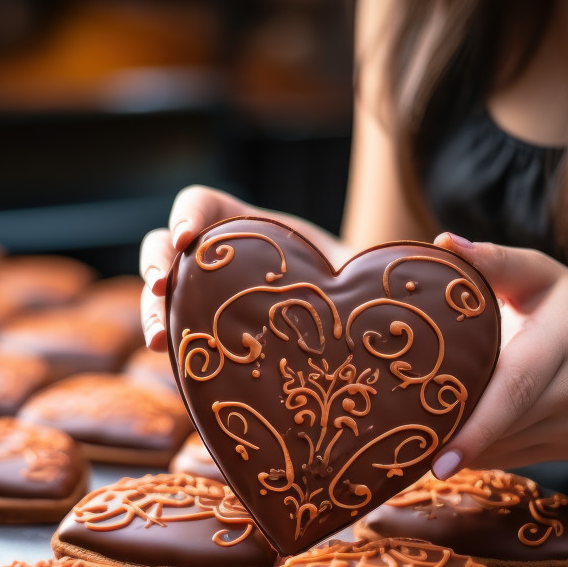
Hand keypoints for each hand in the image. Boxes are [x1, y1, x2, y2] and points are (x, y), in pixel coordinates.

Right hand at [139, 185, 344, 349]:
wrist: (344, 318)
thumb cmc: (346, 282)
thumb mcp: (348, 262)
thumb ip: (358, 257)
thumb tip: (416, 246)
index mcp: (240, 222)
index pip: (198, 202)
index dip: (186, 214)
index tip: (188, 238)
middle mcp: (212, 253)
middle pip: (162, 246)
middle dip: (154, 266)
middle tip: (160, 290)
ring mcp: (200, 291)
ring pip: (159, 290)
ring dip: (152, 311)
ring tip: (159, 341)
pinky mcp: (201, 325)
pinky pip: (175, 328)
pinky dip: (171, 342)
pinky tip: (174, 364)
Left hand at [429, 233, 567, 478]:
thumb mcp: (538, 273)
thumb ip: (495, 261)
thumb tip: (443, 244)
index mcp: (567, 333)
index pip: (517, 385)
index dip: (477, 424)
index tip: (438, 455)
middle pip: (509, 421)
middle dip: (459, 440)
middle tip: (413, 456)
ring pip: (510, 446)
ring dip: (469, 448)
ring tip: (428, 441)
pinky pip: (519, 456)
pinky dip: (487, 451)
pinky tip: (465, 442)